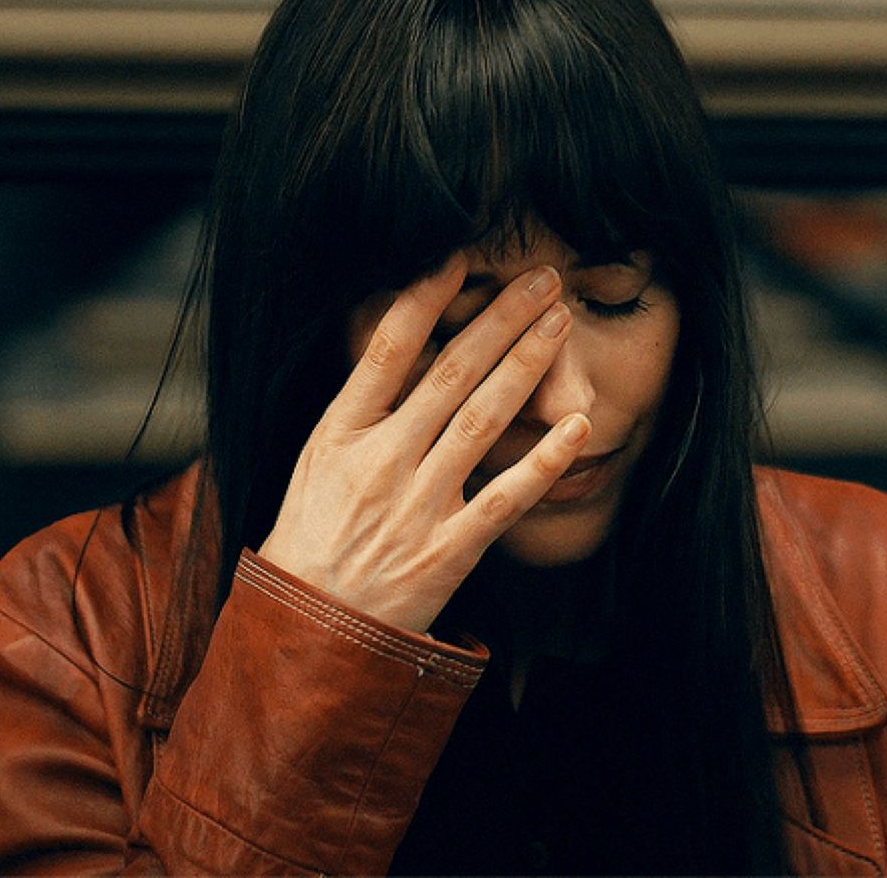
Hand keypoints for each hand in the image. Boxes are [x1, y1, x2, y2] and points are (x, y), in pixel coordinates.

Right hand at [258, 253, 591, 633]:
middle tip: (541, 279)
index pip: (387, 349)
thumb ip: (359, 406)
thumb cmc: (311, 535)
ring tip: (559, 323)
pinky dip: (544, 460)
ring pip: (483, 420)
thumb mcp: (316, 460)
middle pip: (451, 373)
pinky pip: (506, 498)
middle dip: (502, 319)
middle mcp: (381, 460)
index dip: (427, 298)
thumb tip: (402, 345)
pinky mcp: (449, 550)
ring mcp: (418, 505)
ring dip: (527, 365)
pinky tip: (577, 425)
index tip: (463, 260)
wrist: (309, 626)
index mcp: (340, 432)